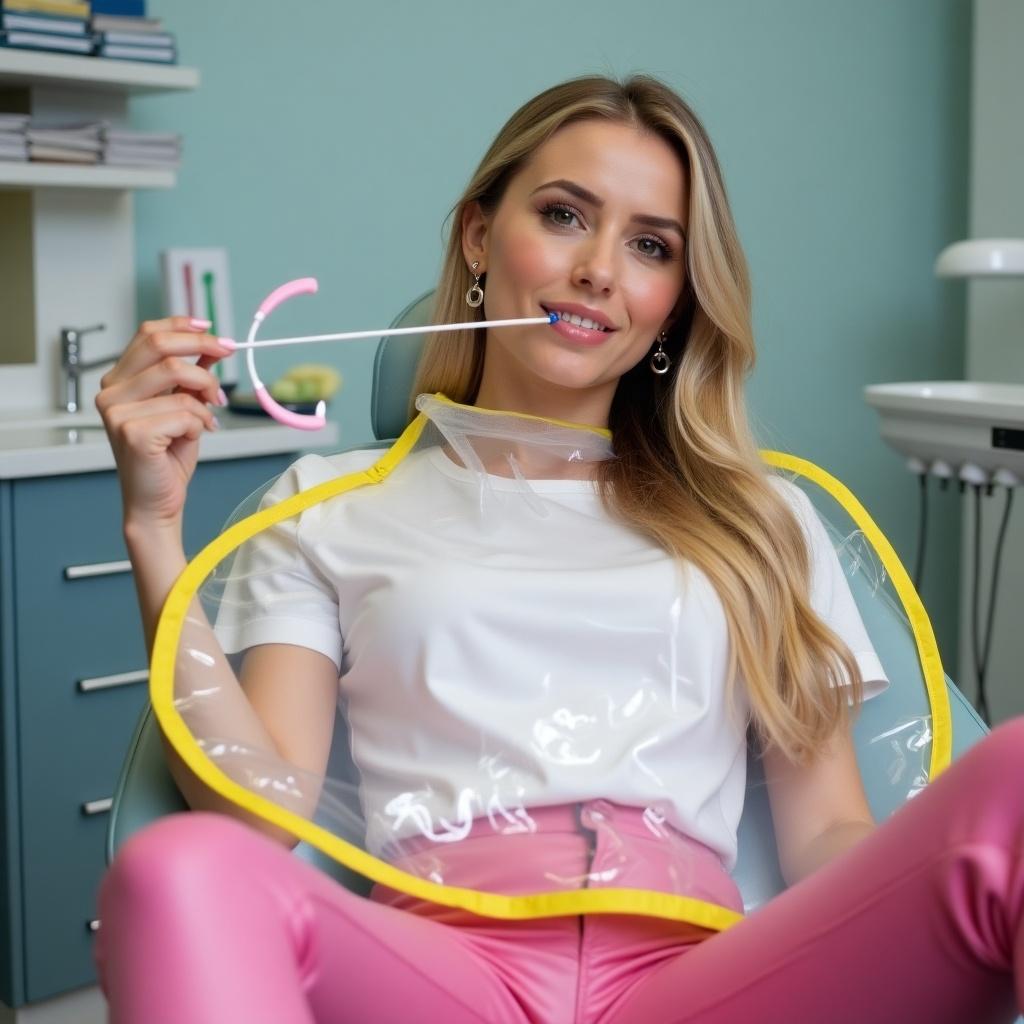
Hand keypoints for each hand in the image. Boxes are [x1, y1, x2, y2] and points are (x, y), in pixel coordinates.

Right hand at [96, 317, 234, 531]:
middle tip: (228, 354)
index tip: (211, 329)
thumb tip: (214, 349)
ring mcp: (117, 412)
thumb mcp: (183, 407)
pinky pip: (185, 412)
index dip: (182, 326)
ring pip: (180, 383)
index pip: (148, 335)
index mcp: (119, 380)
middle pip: (162, 348)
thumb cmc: (166, 457)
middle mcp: (111, 392)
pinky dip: (200, 424)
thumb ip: (191, 377)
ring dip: (205, 399)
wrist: (157, 500)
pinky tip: (194, 437)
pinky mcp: (133, 431)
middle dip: (202, 348)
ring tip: (208, 418)